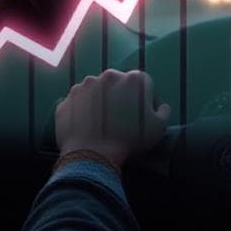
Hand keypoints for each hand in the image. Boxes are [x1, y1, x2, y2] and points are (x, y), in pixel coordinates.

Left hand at [55, 69, 171, 169]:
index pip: (143, 85)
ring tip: (102, 125)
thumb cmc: (130, 140)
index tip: (142, 118)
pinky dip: (82, 113)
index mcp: (133, 79)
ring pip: (96, 92)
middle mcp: (108, 76)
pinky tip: (87, 128)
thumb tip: (160, 106)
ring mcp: (84, 86)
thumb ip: (164, 111)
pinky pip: (78, 104)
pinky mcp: (67, 99)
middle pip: (118, 85)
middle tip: (121, 121)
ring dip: (100, 103)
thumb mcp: (159, 128)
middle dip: (120, 98)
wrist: (93, 154)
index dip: (145, 102)